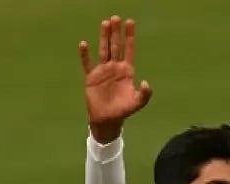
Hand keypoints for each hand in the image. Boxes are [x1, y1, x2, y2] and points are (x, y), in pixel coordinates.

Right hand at [79, 15, 152, 142]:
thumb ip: (145, 94)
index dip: (130, 36)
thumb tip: (145, 82)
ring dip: (104, 37)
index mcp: (127, 71)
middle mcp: (115, 67)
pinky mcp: (91, 77)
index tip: (130, 23)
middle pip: (116, 46)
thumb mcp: (137, 103)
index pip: (129, 50)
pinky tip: (83, 44)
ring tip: (105, 23)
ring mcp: (103, 71)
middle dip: (116, 32)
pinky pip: (87, 63)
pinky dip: (85, 54)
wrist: (107, 120)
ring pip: (103, 50)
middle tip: (116, 18)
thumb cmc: (123, 110)